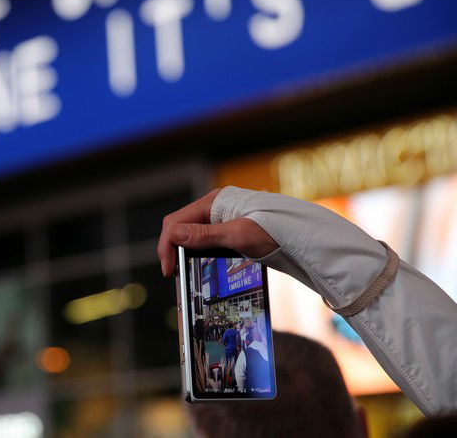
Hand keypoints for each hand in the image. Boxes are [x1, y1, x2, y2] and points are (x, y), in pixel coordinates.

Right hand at [157, 188, 278, 276]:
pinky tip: (201, 264)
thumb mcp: (239, 236)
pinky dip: (199, 251)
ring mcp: (223, 217)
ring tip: (184, 271)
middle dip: (174, 248)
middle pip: (182, 226)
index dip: (168, 245)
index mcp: (214, 202)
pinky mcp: (231, 229)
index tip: (169, 270)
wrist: (305, 238)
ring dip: (186, 251)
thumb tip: (176, 234)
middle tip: (174, 273)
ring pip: (193, 233)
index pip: (177, 221)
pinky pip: (206, 238)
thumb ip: (206, 235)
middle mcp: (215, 206)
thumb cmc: (277, 232)